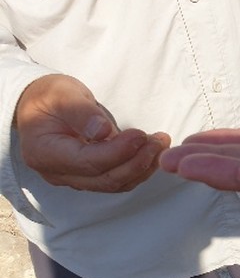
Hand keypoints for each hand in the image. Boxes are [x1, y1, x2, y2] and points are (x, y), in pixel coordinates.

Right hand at [15, 74, 169, 191]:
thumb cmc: (49, 97)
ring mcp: (74, 179)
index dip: (119, 151)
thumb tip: (104, 132)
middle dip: (138, 161)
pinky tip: (151, 152)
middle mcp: (58, 173)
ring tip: (160, 144)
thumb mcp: (62, 94)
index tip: (141, 135)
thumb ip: (82, 112)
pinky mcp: (89, 178)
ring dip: (142, 167)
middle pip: (106, 179)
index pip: (89, 162)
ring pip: (115, 183)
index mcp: (45, 153)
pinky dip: (137, 169)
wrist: (41, 106)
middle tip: (160, 141)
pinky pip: (117, 180)